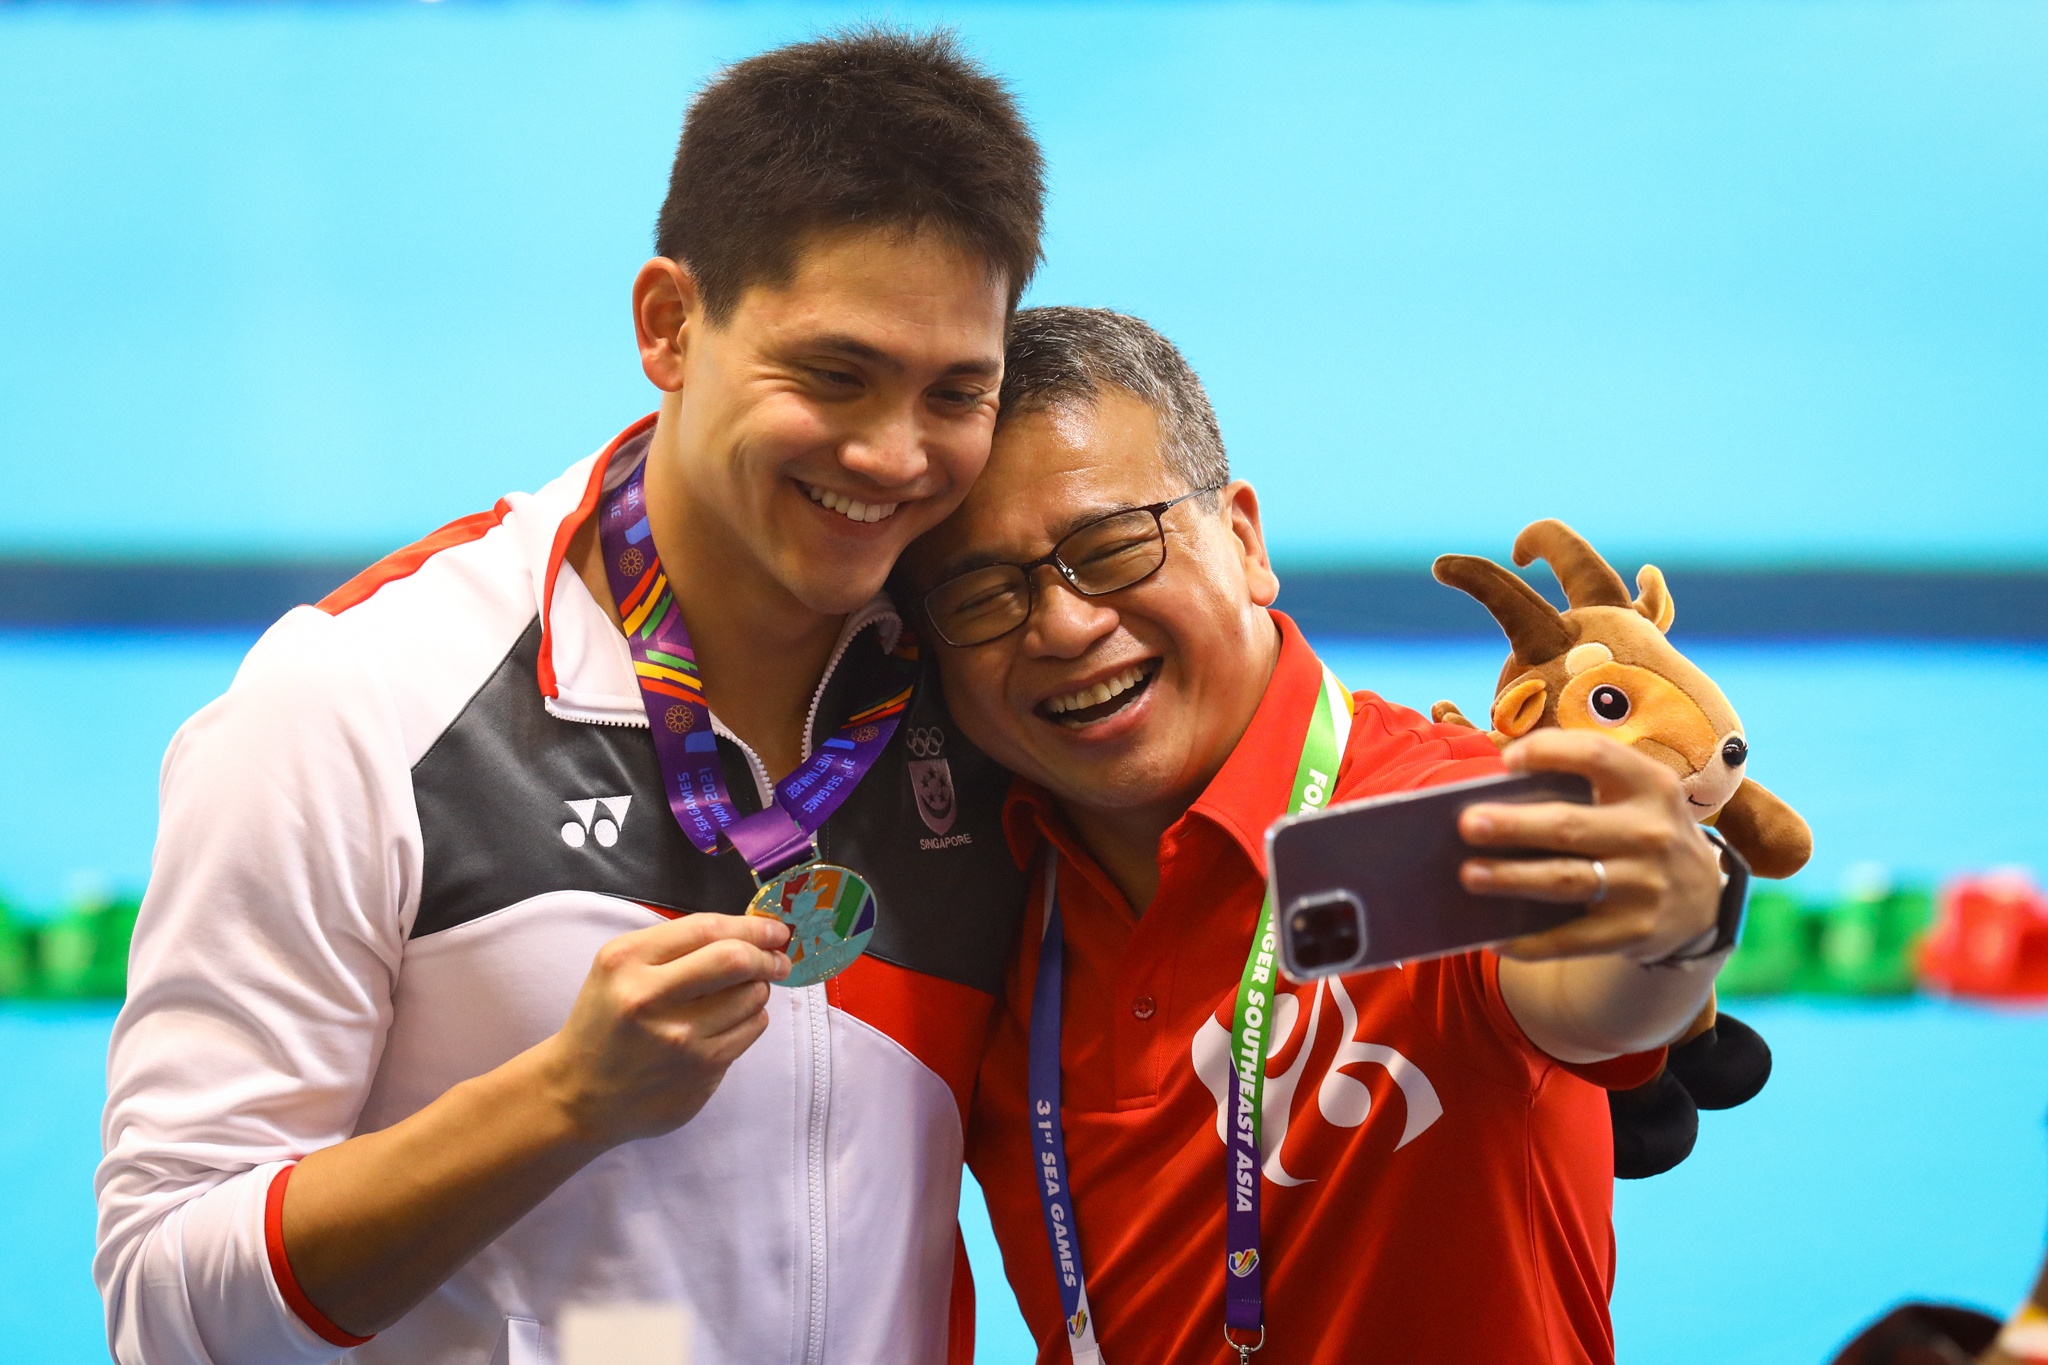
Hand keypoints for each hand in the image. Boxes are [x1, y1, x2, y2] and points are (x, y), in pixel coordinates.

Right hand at [538, 913, 791, 1147]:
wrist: (579, 1094)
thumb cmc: (607, 1020)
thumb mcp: (619, 968)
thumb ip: (675, 946)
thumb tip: (749, 933)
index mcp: (627, 962)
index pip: (707, 929)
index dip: (751, 927)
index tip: (775, 930)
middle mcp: (651, 999)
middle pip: (736, 961)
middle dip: (767, 955)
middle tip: (778, 958)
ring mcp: (679, 1041)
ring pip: (751, 998)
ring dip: (758, 989)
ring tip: (744, 992)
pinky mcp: (700, 1073)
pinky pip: (749, 1032)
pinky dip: (751, 1020)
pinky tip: (730, 1022)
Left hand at [1457, 729, 1722, 962]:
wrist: (1701, 899)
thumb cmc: (1639, 831)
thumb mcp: (1635, 797)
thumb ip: (1583, 786)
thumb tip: (1497, 799)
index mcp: (1649, 785)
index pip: (1596, 756)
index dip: (1550, 752)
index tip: (1510, 760)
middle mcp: (1650, 833)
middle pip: (1568, 826)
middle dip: (1514, 825)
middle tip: (1467, 824)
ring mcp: (1644, 886)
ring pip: (1565, 881)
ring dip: (1512, 879)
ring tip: (1469, 875)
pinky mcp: (1633, 932)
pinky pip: (1572, 939)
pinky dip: (1530, 942)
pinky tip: (1495, 938)